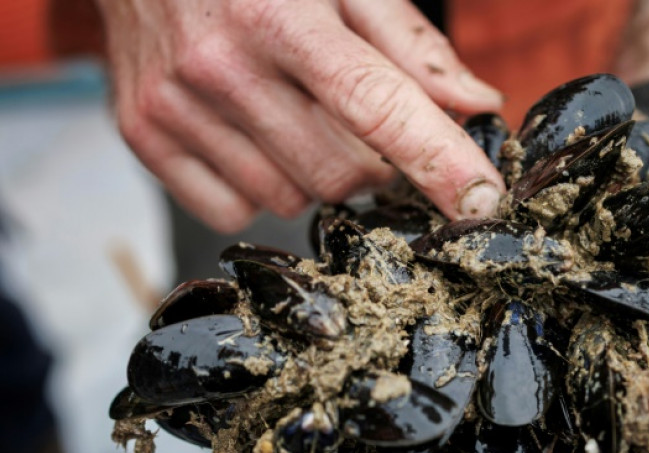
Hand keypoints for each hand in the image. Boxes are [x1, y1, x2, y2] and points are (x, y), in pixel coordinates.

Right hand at [94, 0, 506, 231]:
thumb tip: (473, 105)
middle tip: (359, 122)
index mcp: (280, 14)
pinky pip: (233, 211)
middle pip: (342, 173)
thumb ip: (409, 45)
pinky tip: (250, 135)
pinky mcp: (142, 134)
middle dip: (372, 163)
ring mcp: (173, 104)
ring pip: (291, 199)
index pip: (376, 106)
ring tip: (292, 112)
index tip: (480, 202)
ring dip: (315, 174)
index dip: (438, 160)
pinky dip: (258, 188)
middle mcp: (220, 63)